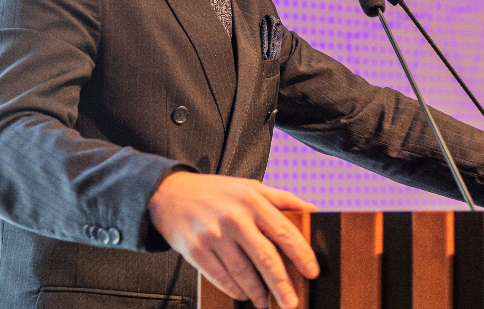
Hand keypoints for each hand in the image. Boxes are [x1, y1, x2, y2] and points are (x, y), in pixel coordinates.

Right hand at [147, 172, 318, 308]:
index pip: (285, 232)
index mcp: (253, 200)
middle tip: (292, 302)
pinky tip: (243, 294)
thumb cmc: (215, 191)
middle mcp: (235, 218)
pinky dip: (235, 289)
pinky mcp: (196, 250)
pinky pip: (221, 277)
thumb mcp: (250, 186)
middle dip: (282, 284)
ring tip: (267, 302)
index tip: (312, 271)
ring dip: (258, 292)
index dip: (302, 255)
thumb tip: (312, 210)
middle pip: (266, 257)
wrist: (171, 193)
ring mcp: (214, 235)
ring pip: (243, 272)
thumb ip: (282, 198)